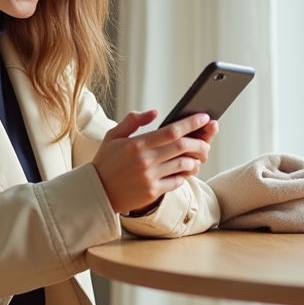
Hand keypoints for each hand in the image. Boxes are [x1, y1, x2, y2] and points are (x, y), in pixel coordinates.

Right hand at [91, 110, 218, 214]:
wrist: (97, 192)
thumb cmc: (106, 162)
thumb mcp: (113, 136)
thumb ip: (133, 121)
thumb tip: (154, 112)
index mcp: (136, 143)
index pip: (171, 130)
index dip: (191, 123)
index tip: (204, 118)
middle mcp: (145, 160)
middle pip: (182, 147)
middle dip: (199, 142)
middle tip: (206, 142)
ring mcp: (150, 177)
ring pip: (183, 165)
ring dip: (195, 160)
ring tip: (198, 157)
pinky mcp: (152, 192)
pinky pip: (177, 181)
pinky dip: (184, 175)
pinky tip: (184, 171)